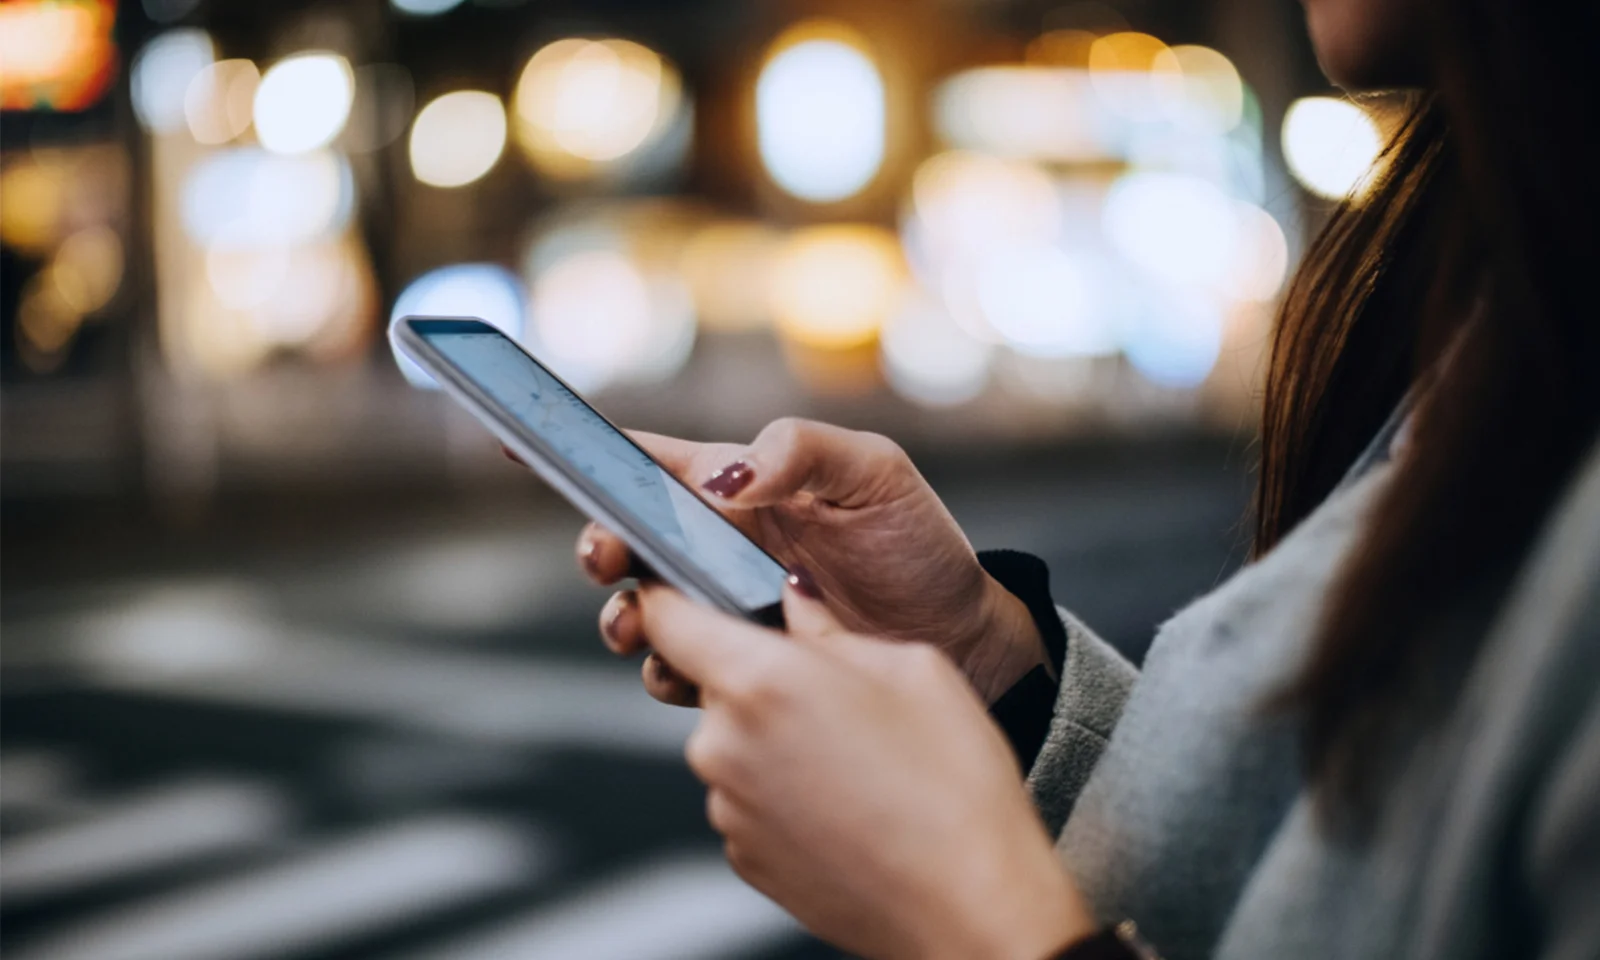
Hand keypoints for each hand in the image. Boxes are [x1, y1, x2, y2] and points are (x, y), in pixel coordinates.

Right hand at [549, 418, 1046, 704]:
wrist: (962, 637)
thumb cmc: (916, 542)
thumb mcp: (872, 473)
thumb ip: (798, 452)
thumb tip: (721, 479)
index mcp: (738, 483)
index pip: (647, 460)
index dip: (583, 450)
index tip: (516, 440)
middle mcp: (719, 543)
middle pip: (626, 539)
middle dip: (599, 547)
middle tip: (608, 560)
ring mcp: (725, 607)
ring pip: (642, 611)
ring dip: (625, 617)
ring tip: (642, 624)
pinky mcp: (741, 663)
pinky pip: (682, 669)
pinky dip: (671, 672)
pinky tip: (693, 672)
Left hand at [637, 580, 1095, 959]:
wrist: (969, 908)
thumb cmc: (953, 787)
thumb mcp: (911, 667)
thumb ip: (831, 627)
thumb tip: (796, 600)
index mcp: (758, 680)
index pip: (666, 617)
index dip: (668, 595)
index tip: (680, 588)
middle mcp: (724, 744)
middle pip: (711, 684)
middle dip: (760, 676)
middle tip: (835, 693)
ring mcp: (726, 807)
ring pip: (735, 742)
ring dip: (776, 738)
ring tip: (857, 758)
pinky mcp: (742, 856)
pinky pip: (749, 797)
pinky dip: (784, 791)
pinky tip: (848, 802)